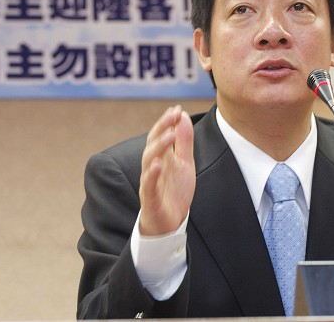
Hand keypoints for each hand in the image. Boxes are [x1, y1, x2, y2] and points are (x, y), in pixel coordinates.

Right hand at [138, 105, 195, 235]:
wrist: (169, 224)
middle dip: (161, 128)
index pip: (160, 135)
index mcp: (161, 158)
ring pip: (148, 161)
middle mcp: (152, 167)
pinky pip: (148, 185)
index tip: (177, 109)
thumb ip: (183, 141)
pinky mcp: (150, 199)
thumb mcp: (184, 163)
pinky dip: (152, 174)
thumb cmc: (174, 192)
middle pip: (152, 144)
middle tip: (172, 116)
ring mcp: (149, 182)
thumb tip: (182, 116)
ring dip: (158, 147)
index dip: (167, 122)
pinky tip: (157, 164)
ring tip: (168, 135)